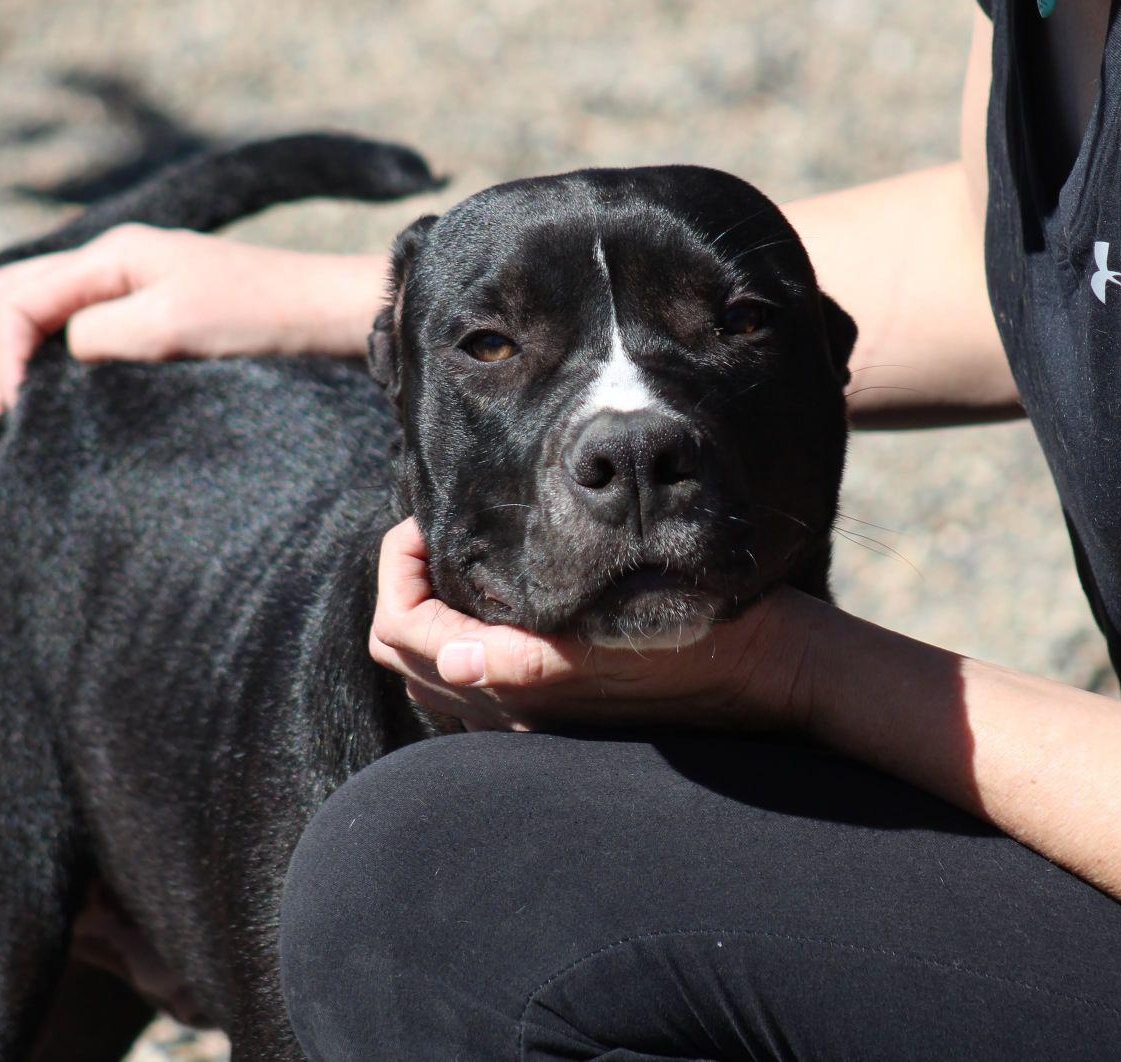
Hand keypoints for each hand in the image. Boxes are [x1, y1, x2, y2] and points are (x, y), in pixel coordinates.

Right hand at [0, 224, 387, 409]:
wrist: (333, 314)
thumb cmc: (263, 314)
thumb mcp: (172, 325)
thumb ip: (100, 335)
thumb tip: (64, 353)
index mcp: (114, 255)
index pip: (19, 297)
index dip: (0, 352)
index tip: (9, 406)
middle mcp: (120, 266)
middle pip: (26, 298)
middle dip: (2, 348)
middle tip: (7, 409)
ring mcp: (145, 291)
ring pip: (58, 318)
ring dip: (31, 354)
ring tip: (23, 405)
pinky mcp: (170, 320)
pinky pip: (98, 335)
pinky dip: (70, 360)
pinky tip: (69, 393)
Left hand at [369, 518, 817, 732]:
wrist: (761, 670)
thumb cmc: (697, 632)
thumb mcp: (616, 632)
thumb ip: (520, 657)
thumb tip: (447, 660)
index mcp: (519, 685)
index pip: (403, 630)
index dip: (397, 568)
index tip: (424, 523)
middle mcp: (512, 712)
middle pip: (402, 656)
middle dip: (401, 591)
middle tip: (432, 541)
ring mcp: (530, 720)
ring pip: (431, 677)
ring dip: (425, 620)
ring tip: (455, 569)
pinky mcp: (554, 717)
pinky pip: (469, 691)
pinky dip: (454, 646)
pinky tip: (490, 610)